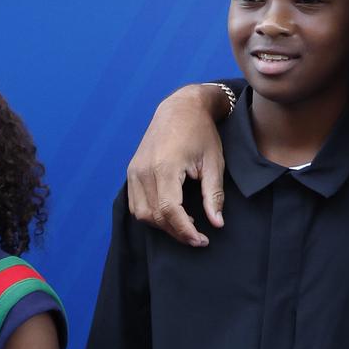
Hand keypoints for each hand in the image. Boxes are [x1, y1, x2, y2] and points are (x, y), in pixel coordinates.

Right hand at [126, 86, 227, 248]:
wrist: (180, 108)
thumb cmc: (201, 133)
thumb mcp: (213, 163)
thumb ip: (213, 195)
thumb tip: (216, 223)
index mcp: (165, 166)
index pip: (170, 210)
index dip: (185, 231)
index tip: (201, 240)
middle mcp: (144, 170)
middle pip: (154, 216)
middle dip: (176, 232)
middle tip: (197, 237)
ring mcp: (134, 170)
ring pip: (141, 214)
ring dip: (162, 225)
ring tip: (185, 225)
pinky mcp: (132, 171)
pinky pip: (135, 204)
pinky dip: (151, 215)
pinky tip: (170, 214)